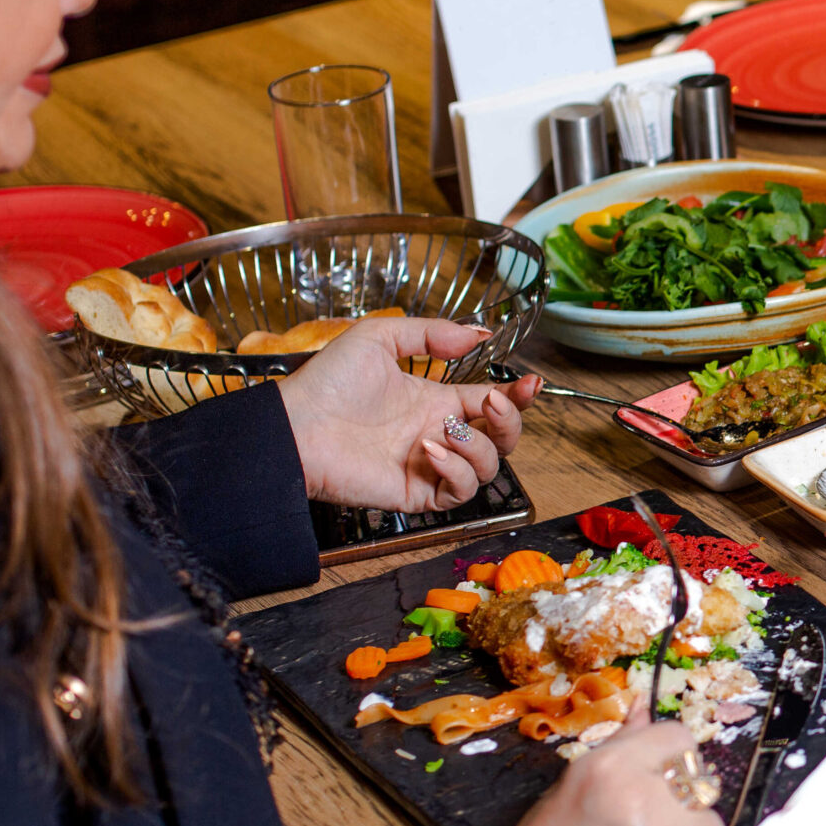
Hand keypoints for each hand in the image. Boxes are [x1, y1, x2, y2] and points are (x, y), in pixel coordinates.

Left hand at [272, 318, 539, 510]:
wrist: (294, 427)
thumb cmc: (327, 384)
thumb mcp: (379, 338)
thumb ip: (431, 333)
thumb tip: (481, 333)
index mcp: (436, 401)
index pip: (492, 403)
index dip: (517, 395)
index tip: (530, 382)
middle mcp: (440, 434)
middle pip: (502, 439)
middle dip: (510, 421)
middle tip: (491, 402)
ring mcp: (430, 466)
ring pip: (488, 468)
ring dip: (479, 446)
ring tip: (446, 430)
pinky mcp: (418, 492)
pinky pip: (459, 492)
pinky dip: (456, 471)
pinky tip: (429, 450)